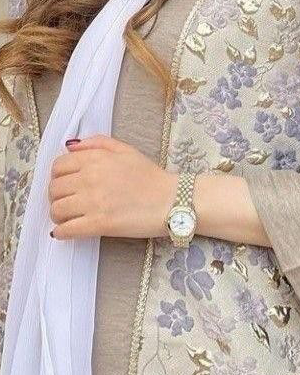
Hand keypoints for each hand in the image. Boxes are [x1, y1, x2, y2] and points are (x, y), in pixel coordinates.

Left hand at [48, 134, 176, 240]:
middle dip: (57, 196)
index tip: (65, 183)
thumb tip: (70, 146)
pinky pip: (66, 230)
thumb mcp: (126, 150)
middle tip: (67, 201)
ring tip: (68, 217)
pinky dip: (62, 232)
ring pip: (56, 210)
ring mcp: (93, 202)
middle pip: (54, 189)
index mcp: (96, 158)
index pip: (58, 166)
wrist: (170, 200)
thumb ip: (97, 143)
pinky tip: (67, 231)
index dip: (58, 176)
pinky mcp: (98, 224)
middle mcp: (90, 178)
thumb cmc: (150, 176)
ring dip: (58, 215)